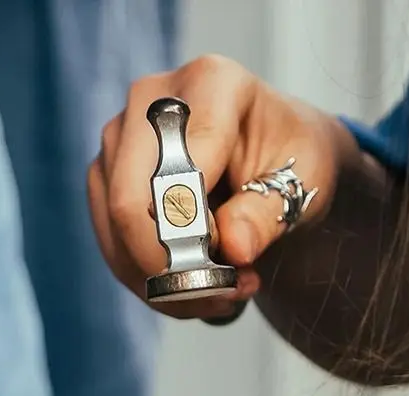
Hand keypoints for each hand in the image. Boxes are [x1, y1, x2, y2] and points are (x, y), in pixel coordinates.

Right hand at [88, 55, 352, 321]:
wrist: (274, 157)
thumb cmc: (291, 161)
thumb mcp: (303, 186)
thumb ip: (266, 214)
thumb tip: (233, 247)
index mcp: (211, 84)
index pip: (179, 172)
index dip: (198, 237)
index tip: (239, 271)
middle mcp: (151, 100)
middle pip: (129, 203)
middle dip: (171, 270)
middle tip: (223, 298)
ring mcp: (119, 138)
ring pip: (117, 232)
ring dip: (165, 284)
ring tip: (221, 295)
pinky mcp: (105, 176)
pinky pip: (112, 245)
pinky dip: (151, 282)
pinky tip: (194, 288)